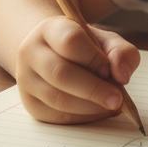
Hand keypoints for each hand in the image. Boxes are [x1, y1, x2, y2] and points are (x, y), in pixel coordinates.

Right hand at [16, 16, 140, 123]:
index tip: (109, 70)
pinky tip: (97, 111)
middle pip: (60, 74)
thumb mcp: (105, 40)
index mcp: (50, 28)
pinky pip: (57, 117)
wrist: (55, 55)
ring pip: (58, 99)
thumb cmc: (85, 47)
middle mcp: (31, 52)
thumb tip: (121, 76)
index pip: (70, 41)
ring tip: (110, 104)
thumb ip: (121, 52)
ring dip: (90, 106)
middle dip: (94, 89)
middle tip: (118, 99)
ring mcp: (26, 80)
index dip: (93, 58)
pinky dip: (83, 117)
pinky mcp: (31, 104)